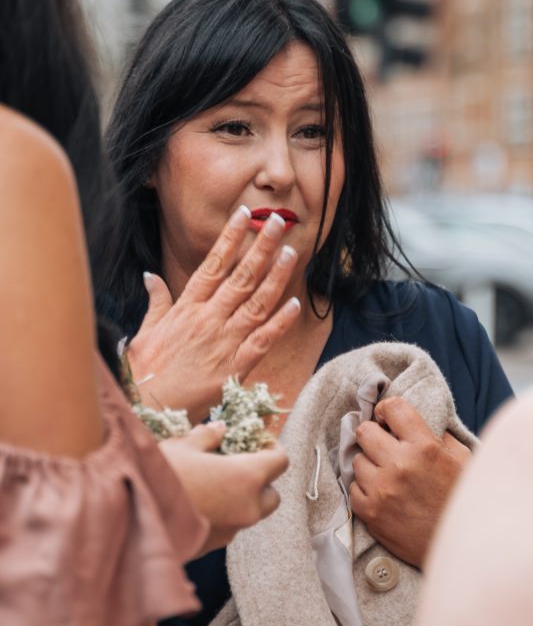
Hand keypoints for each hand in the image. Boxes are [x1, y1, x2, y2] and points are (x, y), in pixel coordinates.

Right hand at [128, 207, 300, 423]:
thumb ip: (156, 302)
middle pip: (241, 277)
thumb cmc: (144, 373)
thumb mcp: (145, 332)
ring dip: (276, 276)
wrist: (147, 410)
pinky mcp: (234, 368)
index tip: (245, 215)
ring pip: (256, 303)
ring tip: (291, 252)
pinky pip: (262, 341)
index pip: (213, 264)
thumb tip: (151, 276)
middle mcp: (207, 319)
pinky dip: (279, 322)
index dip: (230, 238)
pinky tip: (295, 304)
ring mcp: (223, 342)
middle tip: (279, 223)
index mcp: (186, 308)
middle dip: (261, 247)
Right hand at [160, 420, 288, 554]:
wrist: (132, 519)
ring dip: (242, 498)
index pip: (281, 461)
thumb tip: (220, 429)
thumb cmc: (161, 475)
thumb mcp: (183, 446)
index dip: (271, 447)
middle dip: (262, 479)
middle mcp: (247, 508)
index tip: (256, 440)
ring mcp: (232, 530)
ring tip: (214, 481)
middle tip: (238, 463)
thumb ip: (208, 436)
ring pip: (251, 513)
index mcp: (247, 477)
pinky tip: (198, 500)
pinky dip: (224, 513)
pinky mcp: (214, 545)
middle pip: (272, 494)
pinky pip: (230, 526)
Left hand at [350, 397, 471, 569]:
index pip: (393, 408)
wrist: (462, 548)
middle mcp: (400, 465)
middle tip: (383, 446)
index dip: (387, 410)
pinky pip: (353, 489)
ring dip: (370, 465)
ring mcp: (382, 490)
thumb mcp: (462, 460)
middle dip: (373, 435)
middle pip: (364, 432)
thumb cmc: (463, 501)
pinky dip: (365, 490)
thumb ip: (439, 436)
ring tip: (387, 475)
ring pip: (357, 461)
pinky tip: (382, 494)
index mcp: (425, 447)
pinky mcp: (371, 514)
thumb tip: (414, 423)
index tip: (386, 418)